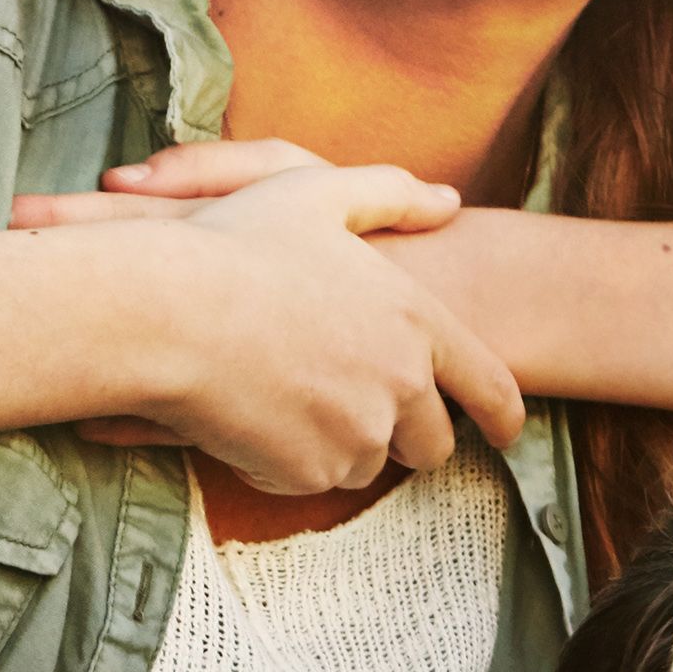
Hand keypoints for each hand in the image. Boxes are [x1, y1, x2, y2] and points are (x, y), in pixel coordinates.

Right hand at [12, 138, 521, 491]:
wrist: (166, 311)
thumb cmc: (237, 244)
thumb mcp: (318, 192)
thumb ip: (392, 194)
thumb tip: (448, 200)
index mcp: (417, 323)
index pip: (491, 387)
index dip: (504, 415)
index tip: (506, 433)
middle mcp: (401, 385)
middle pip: (431, 445)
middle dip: (409, 441)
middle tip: (369, 422)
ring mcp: (357, 433)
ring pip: (364, 464)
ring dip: (338, 445)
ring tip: (285, 400)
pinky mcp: (308, 471)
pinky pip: (307, 479)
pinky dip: (285, 461)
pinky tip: (249, 416)